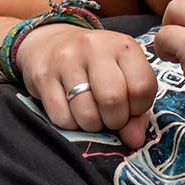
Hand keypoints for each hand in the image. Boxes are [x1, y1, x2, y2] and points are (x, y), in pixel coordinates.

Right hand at [16, 22, 158, 144]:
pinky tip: (72, 111)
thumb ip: (137, 108)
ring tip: (91, 114)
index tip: (130, 108)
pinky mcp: (43, 76)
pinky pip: (62, 118)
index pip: (142, 87)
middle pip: (113, 99)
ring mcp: (66, 60)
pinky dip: (70, 125)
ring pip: (86, 113)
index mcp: (122, 45)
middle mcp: (94, 47)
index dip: (138, 109)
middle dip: (115, 121)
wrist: (51, 44)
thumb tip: (135, 140)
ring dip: (92, 125)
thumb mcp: (123, 74)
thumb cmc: (96, 65)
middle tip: (110, 117)